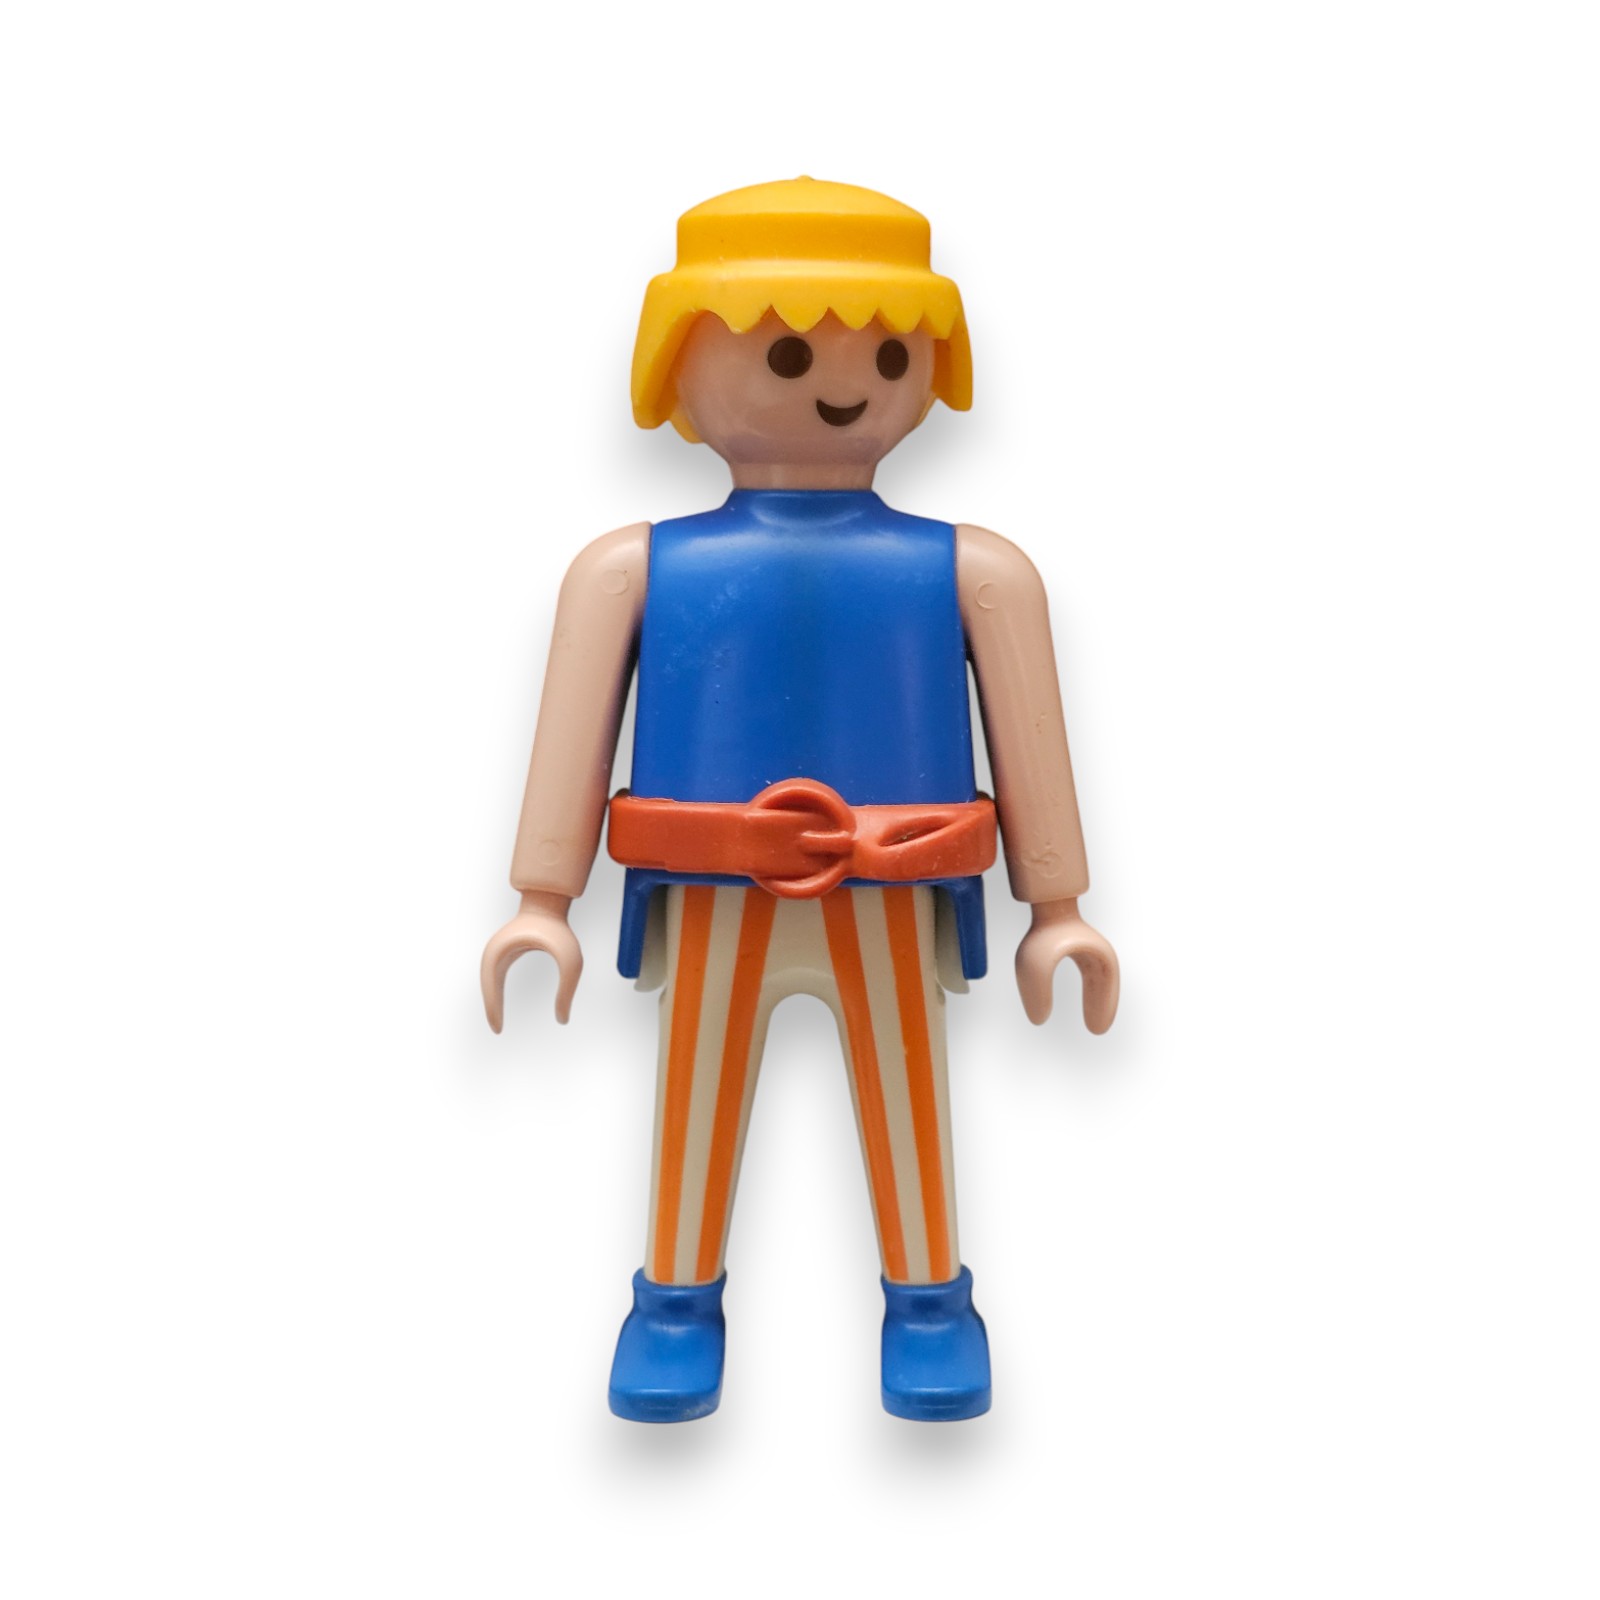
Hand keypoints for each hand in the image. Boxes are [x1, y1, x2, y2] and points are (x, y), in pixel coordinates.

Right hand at [480, 890, 582, 1030]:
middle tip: (497, 1030)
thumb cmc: (559, 930)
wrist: (549, 901)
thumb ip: (567, 990)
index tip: (498, 1029)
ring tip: (497, 1022)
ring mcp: (498, 950)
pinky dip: (496, 992)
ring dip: (492, 1000)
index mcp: (503, 951)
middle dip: (491, 1008)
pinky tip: (500, 1005)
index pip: (492, 986)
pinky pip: (495, 976)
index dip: (494, 1009)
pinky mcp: (505, 950)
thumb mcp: (570, 961)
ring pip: (489, 981)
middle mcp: (495, 950)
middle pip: (488, 985)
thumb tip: (563, 1019)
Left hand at [1014, 898, 1118, 1032]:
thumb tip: (1039, 1020)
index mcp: (1098, 958)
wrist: (1041, 899)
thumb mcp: (1035, 967)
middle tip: (1096, 1030)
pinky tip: (1073, 997)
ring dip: (1094, 998)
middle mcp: (1094, 951)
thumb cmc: (1042, 932)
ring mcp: (1083, 945)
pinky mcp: (1069, 943)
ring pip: (1094, 978)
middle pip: (1104, 984)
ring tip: (1091, 1021)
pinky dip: (1084, 987)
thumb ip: (1037, 994)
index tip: (1097, 1030)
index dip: (1103, 1008)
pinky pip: (1083, 971)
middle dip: (1101, 1005)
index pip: (1106, 988)